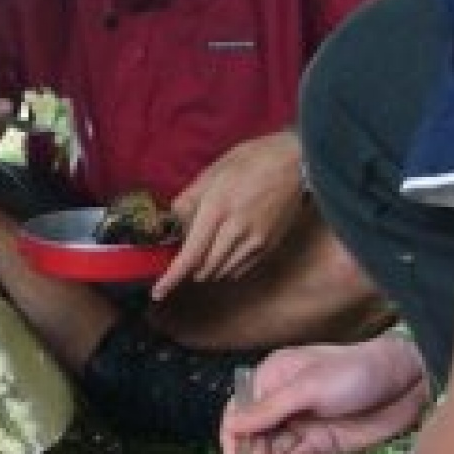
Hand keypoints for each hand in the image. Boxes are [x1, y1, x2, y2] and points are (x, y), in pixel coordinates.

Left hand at [152, 132, 302, 299]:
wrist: (295, 163)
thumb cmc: (249, 162)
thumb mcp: (210, 173)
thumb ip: (187, 202)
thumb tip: (173, 228)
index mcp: (217, 209)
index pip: (190, 255)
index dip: (172, 278)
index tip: (158, 292)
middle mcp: (236, 230)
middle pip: (204, 270)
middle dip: (189, 267)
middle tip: (188, 248)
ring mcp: (256, 241)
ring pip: (221, 273)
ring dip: (207, 268)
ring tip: (210, 243)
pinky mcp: (269, 247)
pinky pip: (240, 270)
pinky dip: (226, 267)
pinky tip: (226, 247)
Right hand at [220, 333, 429, 453]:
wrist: (403, 384)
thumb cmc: (351, 375)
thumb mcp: (307, 388)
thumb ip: (269, 410)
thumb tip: (231, 426)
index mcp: (273, 379)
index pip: (241, 408)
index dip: (234, 433)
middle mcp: (283, 403)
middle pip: (256, 435)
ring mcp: (302, 424)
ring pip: (276, 450)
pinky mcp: (322, 443)